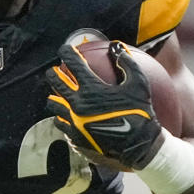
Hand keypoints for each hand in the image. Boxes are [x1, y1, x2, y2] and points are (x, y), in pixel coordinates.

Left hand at [46, 41, 162, 168]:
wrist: (139, 147)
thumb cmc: (141, 114)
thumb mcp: (139, 85)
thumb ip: (127, 63)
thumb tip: (117, 46)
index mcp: (92, 89)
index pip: (73, 64)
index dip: (66, 53)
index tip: (65, 49)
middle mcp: (78, 104)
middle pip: (56, 83)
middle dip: (53, 73)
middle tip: (54, 71)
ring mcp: (74, 122)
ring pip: (54, 105)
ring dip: (55, 97)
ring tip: (57, 95)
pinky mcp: (74, 137)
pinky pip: (61, 124)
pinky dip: (62, 117)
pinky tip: (66, 116)